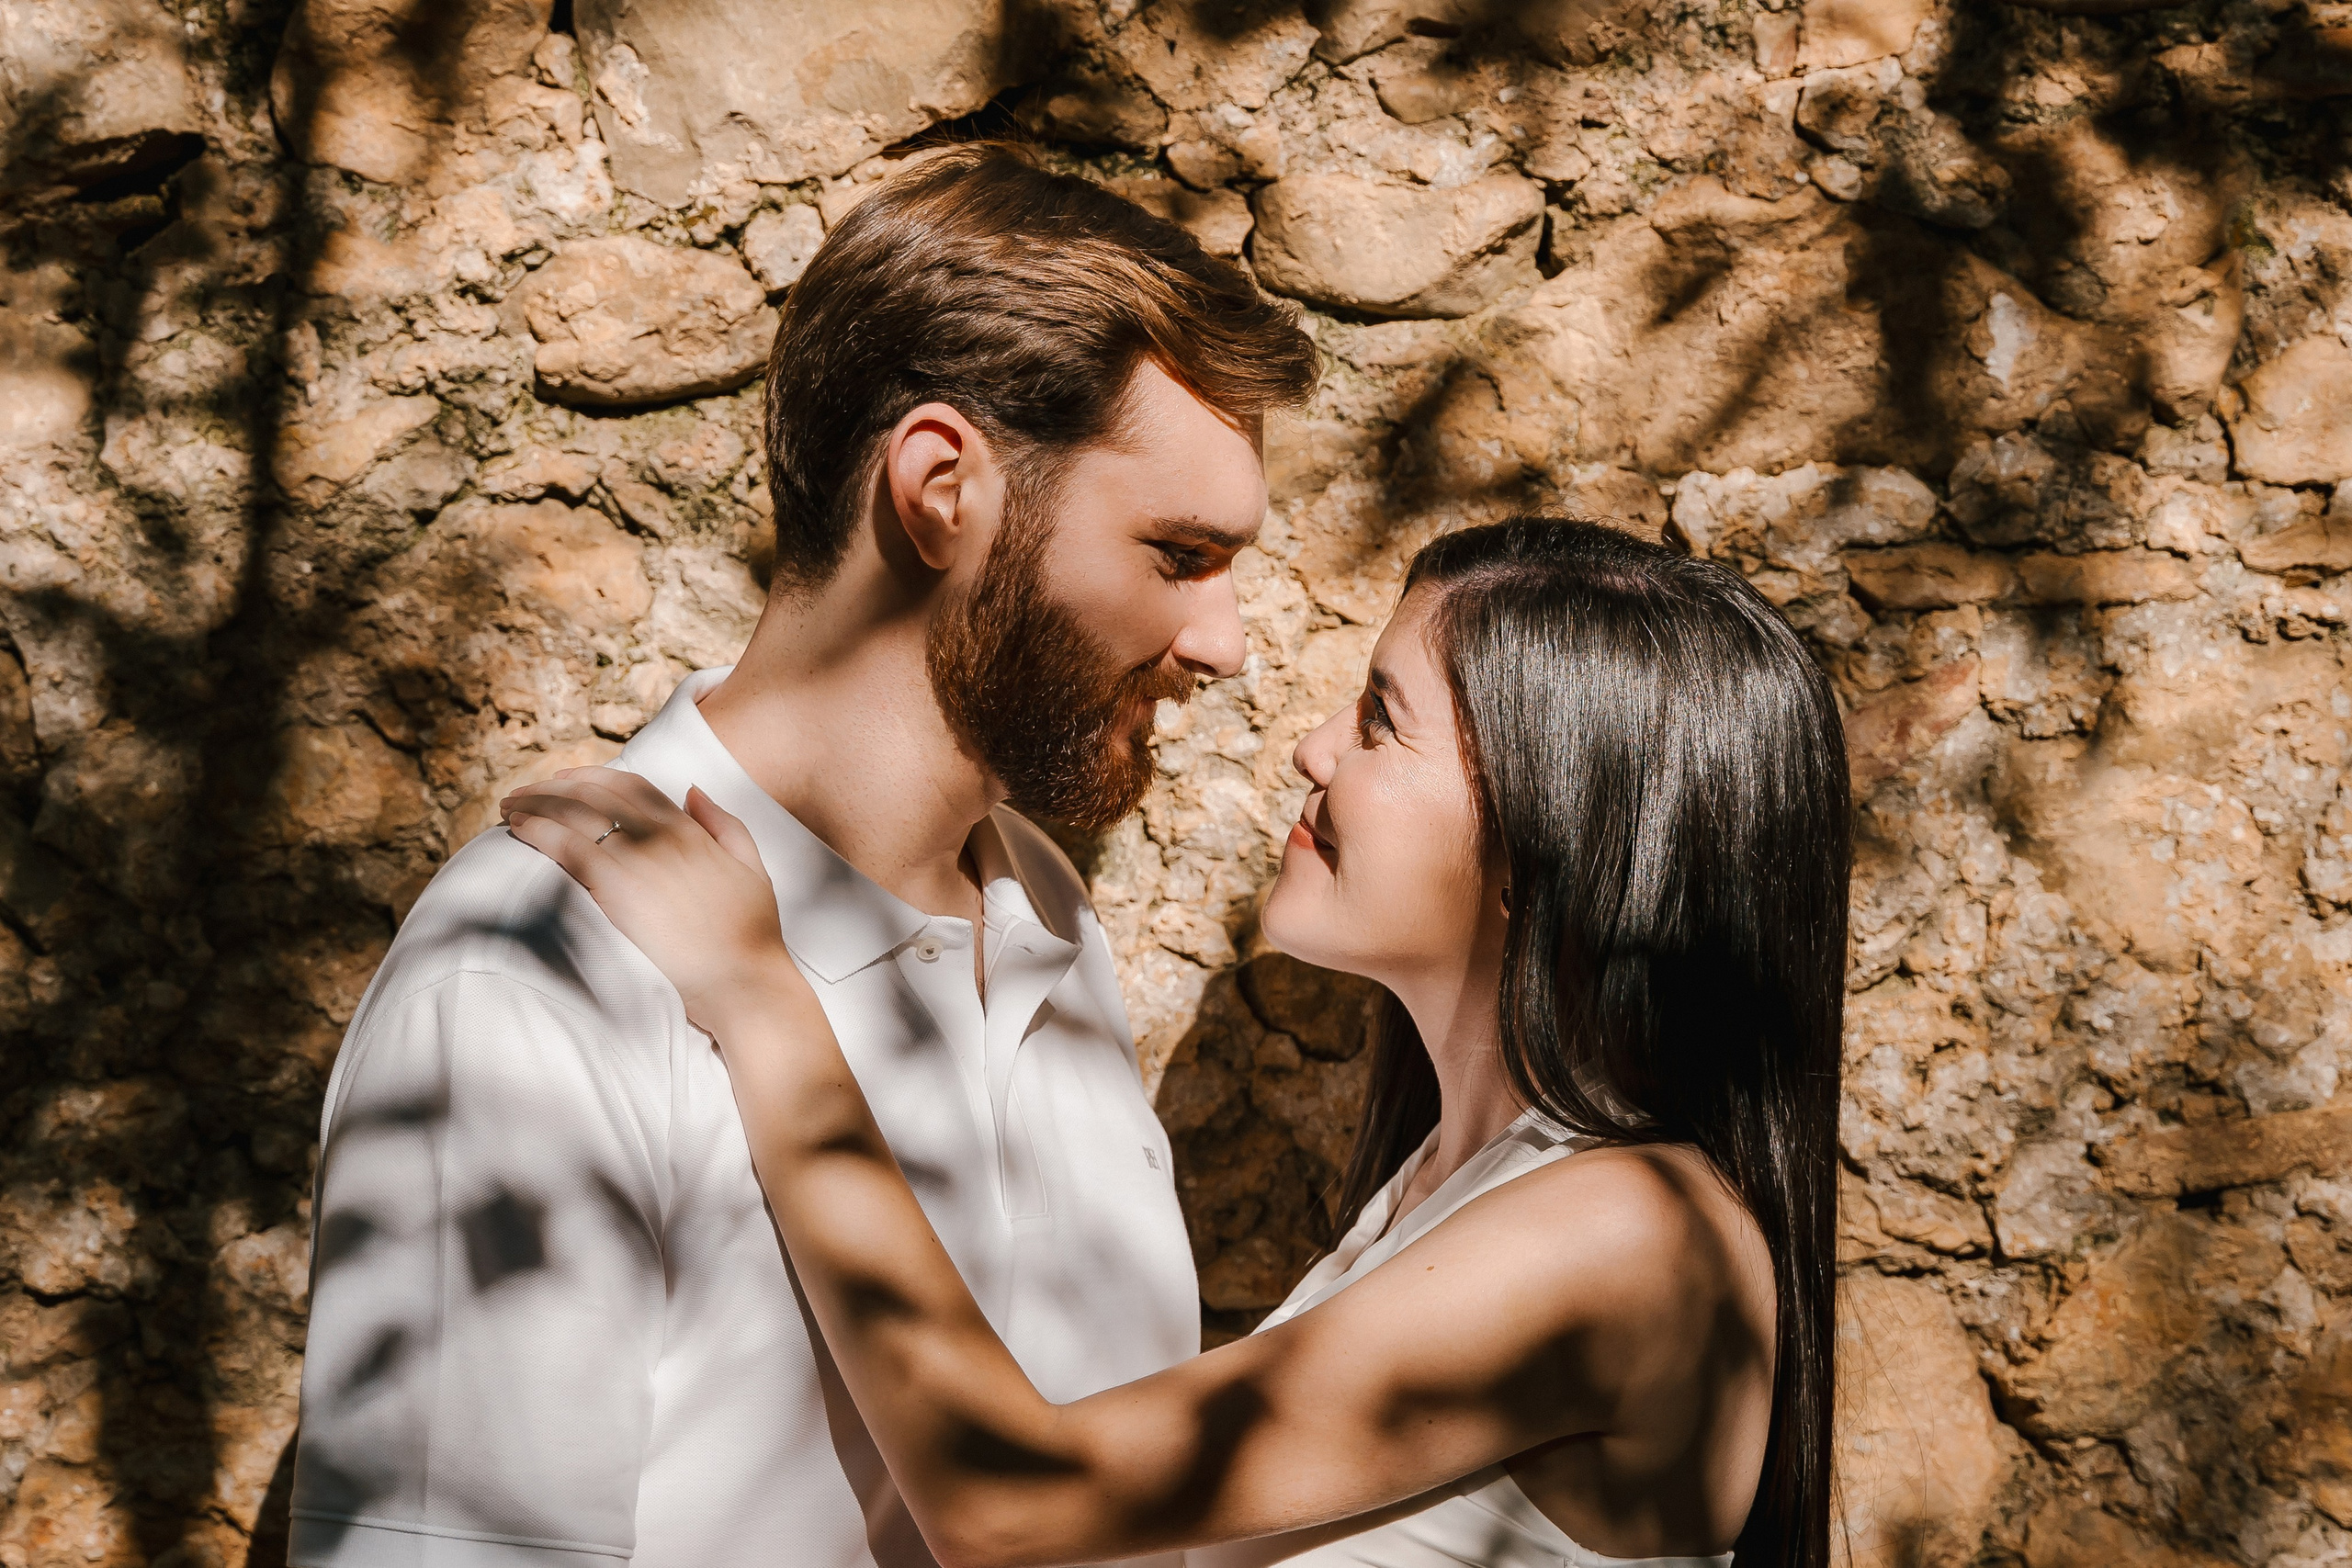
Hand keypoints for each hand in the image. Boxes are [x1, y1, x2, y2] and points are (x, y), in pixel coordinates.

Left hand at [501, 767, 810, 1032]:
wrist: (743, 981)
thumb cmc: (752, 936)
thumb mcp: (752, 868)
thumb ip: (725, 824)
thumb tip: (692, 790)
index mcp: (691, 830)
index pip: (633, 786)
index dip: (593, 777)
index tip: (566, 780)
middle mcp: (662, 835)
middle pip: (595, 793)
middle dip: (554, 786)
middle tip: (525, 793)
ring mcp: (638, 858)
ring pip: (574, 813)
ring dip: (536, 803)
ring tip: (509, 808)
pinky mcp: (617, 887)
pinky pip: (567, 845)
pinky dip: (538, 830)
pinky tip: (517, 829)